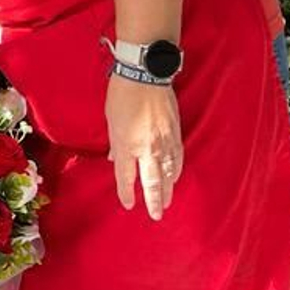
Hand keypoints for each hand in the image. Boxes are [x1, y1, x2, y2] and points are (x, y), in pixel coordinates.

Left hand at [105, 75, 182, 219]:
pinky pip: (178, 158)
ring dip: (167, 190)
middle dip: (153, 200)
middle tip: (155, 215)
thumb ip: (115, 142)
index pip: (126, 176)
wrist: (146, 74)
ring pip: (168, 173)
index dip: (126, 192)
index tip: (128, 204)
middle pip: (151, 181)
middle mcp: (146, 147)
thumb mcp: (111, 119)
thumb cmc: (122, 94)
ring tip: (166, 203)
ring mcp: (163, 141)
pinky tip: (175, 179)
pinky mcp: (175, 133)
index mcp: (126, 144)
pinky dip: (176, 171)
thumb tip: (116, 159)